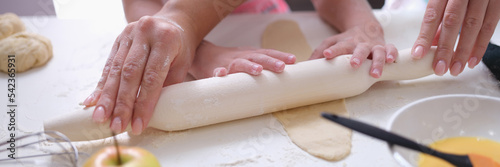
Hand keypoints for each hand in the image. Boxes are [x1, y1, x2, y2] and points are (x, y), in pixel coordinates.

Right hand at [82, 16, 195, 134]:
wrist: (173, 23)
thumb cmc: (181, 48)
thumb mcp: (182, 65)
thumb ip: (167, 85)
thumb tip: (151, 113)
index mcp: (165, 39)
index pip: (152, 76)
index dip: (144, 103)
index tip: (139, 124)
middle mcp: (144, 34)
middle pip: (130, 74)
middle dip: (122, 103)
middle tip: (117, 125)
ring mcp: (128, 35)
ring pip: (115, 70)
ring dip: (107, 97)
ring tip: (101, 118)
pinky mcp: (118, 39)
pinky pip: (108, 65)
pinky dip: (101, 86)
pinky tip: (93, 101)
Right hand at [189, 41, 295, 78]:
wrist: (204, 55)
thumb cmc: (231, 60)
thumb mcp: (248, 58)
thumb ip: (263, 64)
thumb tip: (285, 75)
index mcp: (251, 55)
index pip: (268, 53)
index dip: (280, 56)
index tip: (293, 60)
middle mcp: (242, 57)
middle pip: (258, 58)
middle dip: (271, 62)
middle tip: (282, 67)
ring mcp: (228, 64)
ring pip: (240, 64)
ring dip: (249, 66)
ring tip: (258, 71)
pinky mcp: (213, 71)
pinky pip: (216, 72)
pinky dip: (218, 73)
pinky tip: (221, 74)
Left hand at [310, 24, 397, 77]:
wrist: (366, 29)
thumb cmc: (347, 41)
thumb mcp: (332, 43)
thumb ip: (319, 53)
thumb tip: (305, 65)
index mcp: (347, 43)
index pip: (339, 46)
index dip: (333, 51)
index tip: (327, 55)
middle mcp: (361, 44)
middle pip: (359, 49)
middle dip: (358, 57)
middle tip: (354, 65)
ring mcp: (374, 46)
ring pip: (377, 52)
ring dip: (377, 61)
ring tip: (374, 72)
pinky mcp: (385, 48)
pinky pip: (391, 49)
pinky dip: (392, 54)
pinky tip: (391, 61)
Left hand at [412, 0, 499, 75]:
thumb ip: (437, 15)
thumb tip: (430, 42)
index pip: (433, 14)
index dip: (425, 35)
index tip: (418, 54)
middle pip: (453, 22)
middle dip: (445, 48)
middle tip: (439, 68)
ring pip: (474, 25)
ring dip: (464, 51)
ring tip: (455, 69)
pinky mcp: (498, 1)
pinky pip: (491, 24)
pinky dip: (481, 44)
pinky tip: (472, 60)